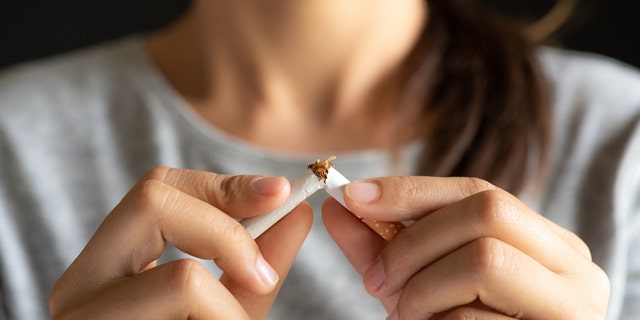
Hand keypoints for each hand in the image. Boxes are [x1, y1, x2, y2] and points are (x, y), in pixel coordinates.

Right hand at [50, 166, 312, 318]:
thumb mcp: (230, 306)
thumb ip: (258, 259)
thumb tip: (297, 210)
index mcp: (109, 263)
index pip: (157, 189)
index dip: (224, 185)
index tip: (282, 194)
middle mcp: (80, 286)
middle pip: (152, 201)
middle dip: (228, 233)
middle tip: (261, 278)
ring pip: (182, 279)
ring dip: (229, 309)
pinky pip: (187, 316)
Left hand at [323, 176, 609, 318]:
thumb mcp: (421, 283)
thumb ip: (384, 246)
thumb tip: (337, 205)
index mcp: (544, 241)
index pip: (477, 190)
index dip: (410, 190)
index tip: (352, 197)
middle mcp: (572, 264)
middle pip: (486, 211)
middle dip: (413, 242)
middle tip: (376, 281)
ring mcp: (575, 303)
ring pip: (484, 259)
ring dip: (424, 289)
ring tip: (407, 316)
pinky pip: (478, 317)